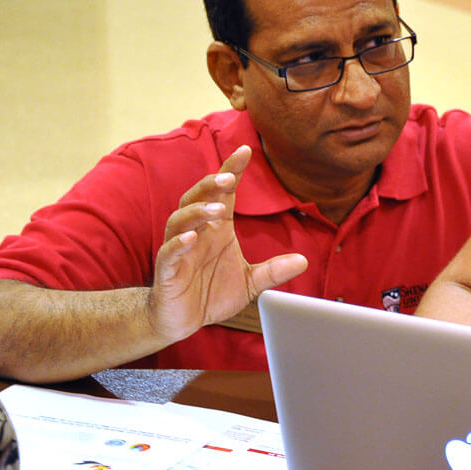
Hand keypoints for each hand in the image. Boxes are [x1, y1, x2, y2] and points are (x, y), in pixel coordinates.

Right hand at [148, 145, 307, 342]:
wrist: (181, 319)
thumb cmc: (211, 293)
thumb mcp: (250, 282)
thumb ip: (273, 271)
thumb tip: (304, 261)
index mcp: (216, 229)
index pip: (223, 193)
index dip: (232, 170)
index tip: (246, 150)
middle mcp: (196, 232)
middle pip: (197, 197)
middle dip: (211, 185)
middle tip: (229, 177)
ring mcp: (178, 249)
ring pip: (180, 219)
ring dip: (198, 211)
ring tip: (217, 209)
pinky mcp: (166, 269)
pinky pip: (169, 251)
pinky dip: (178, 242)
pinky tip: (191, 238)